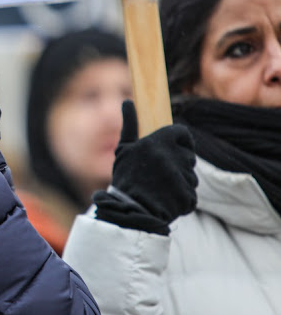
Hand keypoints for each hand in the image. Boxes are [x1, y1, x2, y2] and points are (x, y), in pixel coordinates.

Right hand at [94, 100, 197, 233]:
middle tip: (159, 175)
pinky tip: (165, 201)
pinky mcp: (188, 195)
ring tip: (159, 190)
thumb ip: (130, 125)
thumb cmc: (125, 179)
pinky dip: (181, 199)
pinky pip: (190, 194)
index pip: (182, 133)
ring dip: (179, 182)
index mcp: (157, 142)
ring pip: (190, 175)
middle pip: (188, 155)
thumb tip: (128, 102)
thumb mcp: (123, 150)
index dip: (179, 140)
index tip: (171, 149)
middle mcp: (171, 157)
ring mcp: (181, 176)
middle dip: (178, 164)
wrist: (128, 213)